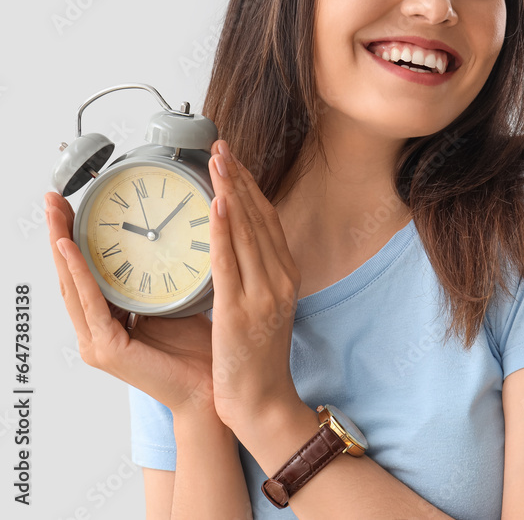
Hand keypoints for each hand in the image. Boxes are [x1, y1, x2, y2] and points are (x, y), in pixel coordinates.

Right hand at [44, 192, 214, 415]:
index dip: (75, 238)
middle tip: (54, 198)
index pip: (85, 273)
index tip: (71, 203)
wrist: (213, 389)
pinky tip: (70, 249)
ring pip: (73, 286)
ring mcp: (97, 343)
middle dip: (60, 234)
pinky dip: (80, 274)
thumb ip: (159, 279)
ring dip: (62, 247)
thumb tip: (165, 239)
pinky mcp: (107, 350)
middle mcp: (96, 332)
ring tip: (57, 214)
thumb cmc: (199, 349)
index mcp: (109, 321)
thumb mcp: (175, 302)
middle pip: (71, 276)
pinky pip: (91, 304)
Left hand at [205, 139, 303, 430]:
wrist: (261, 400)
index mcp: (284, 276)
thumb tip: (228, 244)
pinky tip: (217, 205)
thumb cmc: (254, 359)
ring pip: (246, 232)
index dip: (250, 186)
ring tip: (216, 162)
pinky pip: (231, 262)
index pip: (268, 220)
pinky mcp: (241, 311)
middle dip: (239, 179)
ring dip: (230, 192)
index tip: (233, 159)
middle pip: (259, 218)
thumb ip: (250, 275)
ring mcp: (264, 294)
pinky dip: (224, 231)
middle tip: (219, 146)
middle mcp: (279, 279)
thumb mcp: (260, 307)